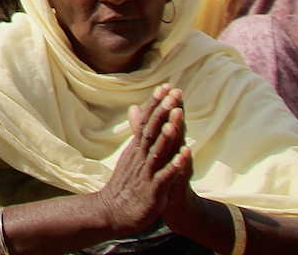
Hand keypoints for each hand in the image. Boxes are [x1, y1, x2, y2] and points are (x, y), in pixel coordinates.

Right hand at [96, 87, 191, 237]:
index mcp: (137, 148)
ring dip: (167, 136)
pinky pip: (164, 177)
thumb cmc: (126, 183)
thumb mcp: (130, 154)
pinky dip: (174, 166)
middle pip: (152, 131)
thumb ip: (136, 131)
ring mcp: (145, 174)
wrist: (113, 212)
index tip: (166, 86)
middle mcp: (140, 157)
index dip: (156, 104)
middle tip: (173, 93)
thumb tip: (135, 108)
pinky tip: (184, 157)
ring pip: (156, 151)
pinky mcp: (152, 192)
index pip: (146, 122)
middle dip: (163, 112)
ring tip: (176, 119)